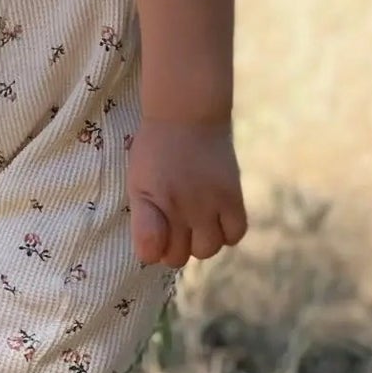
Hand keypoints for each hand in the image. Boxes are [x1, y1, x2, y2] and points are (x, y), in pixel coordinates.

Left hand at [127, 117, 247, 266]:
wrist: (185, 115)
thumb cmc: (155, 150)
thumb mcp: (136, 182)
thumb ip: (142, 220)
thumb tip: (151, 255)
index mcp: (151, 203)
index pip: (150, 253)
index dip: (151, 249)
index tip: (153, 234)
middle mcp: (180, 208)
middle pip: (180, 257)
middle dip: (174, 247)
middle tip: (174, 223)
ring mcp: (209, 204)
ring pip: (207, 250)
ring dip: (199, 242)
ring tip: (194, 220)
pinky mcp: (233, 197)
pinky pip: (235, 235)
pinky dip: (226, 233)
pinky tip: (216, 218)